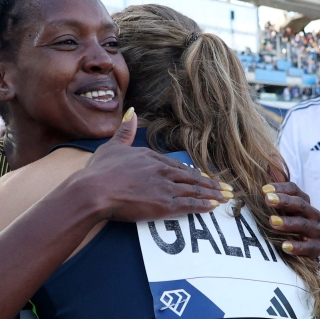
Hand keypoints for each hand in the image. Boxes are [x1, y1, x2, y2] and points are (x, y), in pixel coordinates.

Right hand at [79, 109, 228, 221]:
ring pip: (194, 189)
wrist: (95, 190)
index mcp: (150, 156)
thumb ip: (124, 132)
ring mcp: (165, 187)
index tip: (203, 176)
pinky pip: (190, 204)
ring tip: (224, 197)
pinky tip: (214, 206)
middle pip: (191, 177)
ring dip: (211, 194)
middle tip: (224, 188)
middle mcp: (161, 170)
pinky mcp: (165, 204)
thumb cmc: (99, 171)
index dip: (192, 172)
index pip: (177, 165)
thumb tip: (132, 112)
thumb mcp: (111, 146)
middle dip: (209, 183)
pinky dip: (203, 204)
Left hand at [263, 182, 319, 257]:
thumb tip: (271, 157)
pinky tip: (284, 246)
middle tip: (268, 200)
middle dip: (284, 201)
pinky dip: (297, 247)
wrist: (299, 252)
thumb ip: (276, 187)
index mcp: (302, 202)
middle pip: (301, 204)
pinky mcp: (315, 249)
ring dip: (288, 222)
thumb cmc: (286, 225)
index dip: (281, 188)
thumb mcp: (279, 207)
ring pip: (305, 225)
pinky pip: (309, 247)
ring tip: (272, 222)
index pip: (295, 190)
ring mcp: (315, 232)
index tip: (264, 190)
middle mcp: (312, 215)